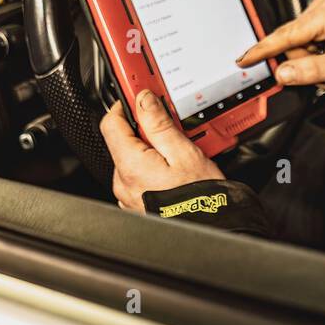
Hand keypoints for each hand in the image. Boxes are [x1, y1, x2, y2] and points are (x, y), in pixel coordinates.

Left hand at [100, 89, 223, 211]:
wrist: (213, 230)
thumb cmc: (200, 199)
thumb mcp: (184, 152)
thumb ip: (159, 124)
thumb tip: (144, 100)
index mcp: (130, 165)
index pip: (111, 123)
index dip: (125, 104)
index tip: (139, 93)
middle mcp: (123, 182)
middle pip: (125, 141)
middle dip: (146, 129)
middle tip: (171, 124)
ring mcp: (129, 196)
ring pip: (134, 159)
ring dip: (153, 149)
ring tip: (180, 150)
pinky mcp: (139, 203)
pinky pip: (141, 177)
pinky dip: (155, 167)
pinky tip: (175, 169)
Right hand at [237, 0, 324, 87]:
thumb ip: (310, 71)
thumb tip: (282, 73)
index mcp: (324, 13)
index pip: (285, 35)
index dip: (262, 50)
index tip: (244, 60)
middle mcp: (320, 8)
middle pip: (290, 43)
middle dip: (302, 63)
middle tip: (324, 75)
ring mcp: (321, 14)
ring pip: (296, 47)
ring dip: (309, 63)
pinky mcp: (322, 22)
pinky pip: (304, 45)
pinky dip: (313, 58)